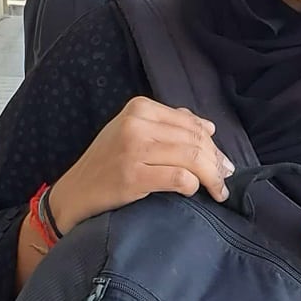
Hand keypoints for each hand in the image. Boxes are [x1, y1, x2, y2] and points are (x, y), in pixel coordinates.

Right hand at [47, 98, 234, 231]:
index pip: (192, 124)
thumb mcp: (133, 133)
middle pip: (195, 141)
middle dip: (217, 163)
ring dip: (212, 177)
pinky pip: (180, 178)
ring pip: (192, 158)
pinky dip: (193, 186)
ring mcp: (133, 149)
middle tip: (225, 179)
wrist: (75, 192)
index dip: (213, 145)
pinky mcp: (133, 175)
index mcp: (139, 107)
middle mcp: (136, 123)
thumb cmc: (108, 164)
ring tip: (218, 191)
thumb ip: (168, 125)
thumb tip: (209, 127)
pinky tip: (192, 193)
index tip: (222, 163)